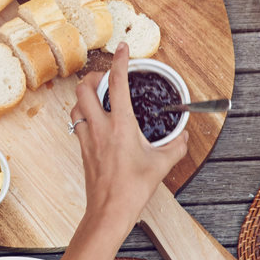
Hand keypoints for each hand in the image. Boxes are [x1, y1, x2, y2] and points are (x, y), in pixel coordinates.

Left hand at [70, 46, 189, 235]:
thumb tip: (184, 137)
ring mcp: (87, 137)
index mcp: (120, 125)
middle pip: (84, 88)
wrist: (109, 211)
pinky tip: (95, 118)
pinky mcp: (82, 148)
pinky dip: (82, 112)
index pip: (118, 84)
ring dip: (85, 94)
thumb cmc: (133, 189)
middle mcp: (99, 127)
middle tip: (107, 76)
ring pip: (75, 104)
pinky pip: (76, 121)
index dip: (120, 61)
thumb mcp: (162, 165)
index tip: (123, 48)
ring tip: (99, 94)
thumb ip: (176, 146)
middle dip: (94, 75)